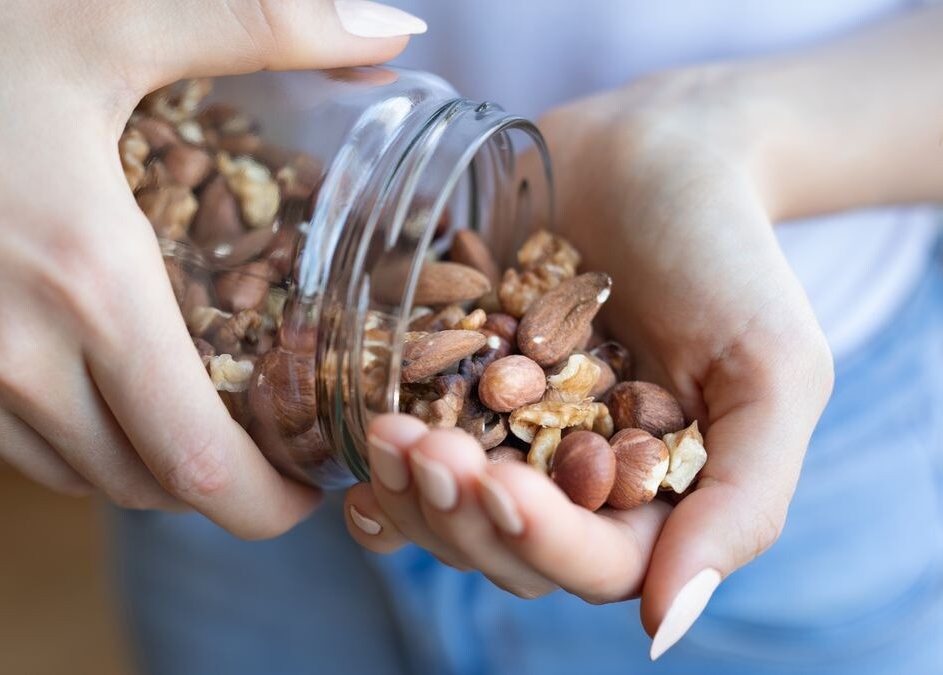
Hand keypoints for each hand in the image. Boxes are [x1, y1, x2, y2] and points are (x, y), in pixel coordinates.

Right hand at [0, 0, 417, 537]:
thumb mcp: (109, 19)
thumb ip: (266, 26)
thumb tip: (387, 27)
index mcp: (81, 289)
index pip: (196, 468)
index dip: (265, 502)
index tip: (303, 491)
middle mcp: (3, 361)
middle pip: (137, 482)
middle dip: (205, 475)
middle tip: (247, 429)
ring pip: (59, 470)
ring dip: (123, 452)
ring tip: (159, 395)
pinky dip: (42, 424)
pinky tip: (53, 356)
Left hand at [343, 69, 834, 653]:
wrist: (654, 152)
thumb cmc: (726, 256)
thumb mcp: (772, 369)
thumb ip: (744, 498)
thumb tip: (668, 625)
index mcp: (651, 501)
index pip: (596, 565)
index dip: (541, 538)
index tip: (497, 482)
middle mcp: (572, 487)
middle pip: (506, 551)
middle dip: (457, 510)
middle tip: (420, 446)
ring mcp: (505, 444)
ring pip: (447, 516)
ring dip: (409, 491)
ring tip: (385, 430)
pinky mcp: (454, 397)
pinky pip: (408, 462)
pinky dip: (379, 471)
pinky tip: (357, 449)